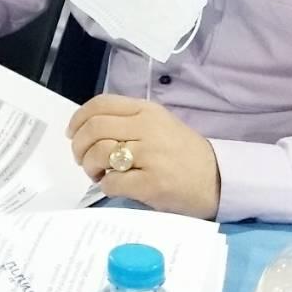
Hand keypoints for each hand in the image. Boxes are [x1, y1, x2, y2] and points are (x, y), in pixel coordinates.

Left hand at [67, 94, 220, 218]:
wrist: (218, 179)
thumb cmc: (184, 154)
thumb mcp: (159, 125)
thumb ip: (128, 122)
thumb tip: (89, 130)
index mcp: (147, 111)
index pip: (101, 105)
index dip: (79, 118)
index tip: (72, 132)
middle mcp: (147, 128)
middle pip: (94, 129)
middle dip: (79, 146)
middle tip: (82, 159)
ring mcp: (150, 155)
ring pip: (99, 153)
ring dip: (90, 166)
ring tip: (98, 174)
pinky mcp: (151, 183)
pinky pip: (112, 182)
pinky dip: (105, 185)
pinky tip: (114, 186)